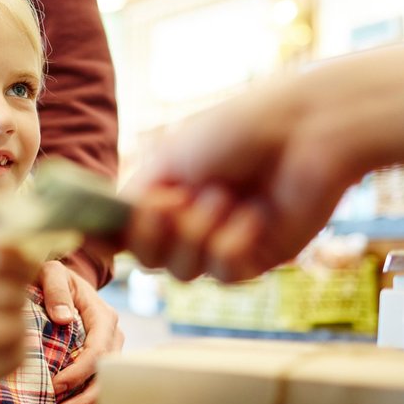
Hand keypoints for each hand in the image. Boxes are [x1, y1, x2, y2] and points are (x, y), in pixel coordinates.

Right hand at [0, 243, 34, 398]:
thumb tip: (32, 249)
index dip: (22, 261)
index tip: (27, 268)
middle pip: (7, 293)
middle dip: (20, 297)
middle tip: (14, 302)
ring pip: (11, 327)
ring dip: (20, 325)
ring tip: (11, 324)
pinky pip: (11, 358)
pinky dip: (17, 351)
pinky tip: (3, 349)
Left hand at [37, 260, 122, 403]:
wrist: (63, 280)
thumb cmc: (55, 277)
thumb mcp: (52, 273)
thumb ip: (55, 290)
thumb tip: (62, 319)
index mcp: (102, 315)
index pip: (98, 349)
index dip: (80, 371)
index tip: (56, 385)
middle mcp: (112, 334)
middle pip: (109, 373)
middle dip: (87, 396)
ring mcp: (110, 347)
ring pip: (109, 382)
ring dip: (89, 403)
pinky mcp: (103, 358)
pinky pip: (102, 383)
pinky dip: (89, 400)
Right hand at [123, 78, 358, 281]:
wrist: (309, 131)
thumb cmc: (239, 129)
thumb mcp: (171, 158)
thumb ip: (132, 200)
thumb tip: (94, 234)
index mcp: (165, 191)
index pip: (123, 230)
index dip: (112, 236)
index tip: (101, 230)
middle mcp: (190, 219)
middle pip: (148, 260)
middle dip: (154, 234)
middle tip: (174, 202)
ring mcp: (224, 240)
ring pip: (182, 272)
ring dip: (198, 233)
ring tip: (226, 196)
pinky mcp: (258, 258)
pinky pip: (224, 274)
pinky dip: (232, 244)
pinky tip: (254, 216)